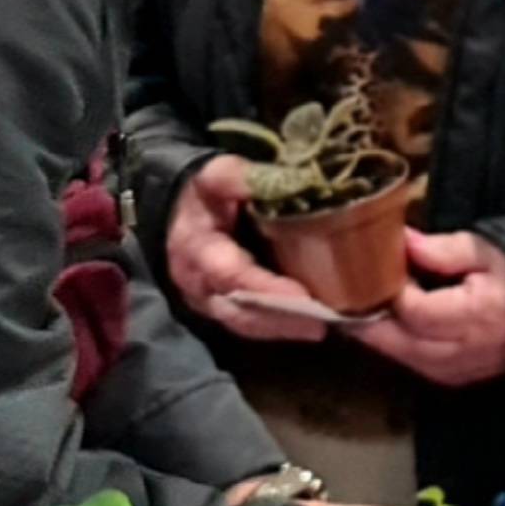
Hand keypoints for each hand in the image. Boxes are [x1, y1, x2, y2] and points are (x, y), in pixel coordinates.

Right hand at [168, 155, 329, 342]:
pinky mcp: (221, 308)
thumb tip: (274, 179)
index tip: (302, 298)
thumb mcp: (217, 176)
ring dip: (283, 329)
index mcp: (197, 248)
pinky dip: (279, 328)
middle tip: (323, 324)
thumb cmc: (205, 193)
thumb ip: (238, 177)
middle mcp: (198, 284)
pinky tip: (312, 325)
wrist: (179, 211)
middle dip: (280, 320)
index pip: (232, 274)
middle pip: (239, 311)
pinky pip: (249, 324)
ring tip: (325, 328)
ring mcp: (208, 301)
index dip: (266, 288)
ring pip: (245, 323)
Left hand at [349, 230, 504, 386]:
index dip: (386, 287)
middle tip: (348, 287)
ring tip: (366, 299)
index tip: (372, 264)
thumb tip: (400, 240)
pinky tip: (391, 320)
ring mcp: (455, 371)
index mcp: (471, 317)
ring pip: (397, 356)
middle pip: (392, 341)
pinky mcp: (454, 378)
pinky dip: (396, 343)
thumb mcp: (487, 250)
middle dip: (365, 315)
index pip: (410, 309)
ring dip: (377, 331)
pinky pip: (412, 363)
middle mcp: (459, 353)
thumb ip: (442, 249)